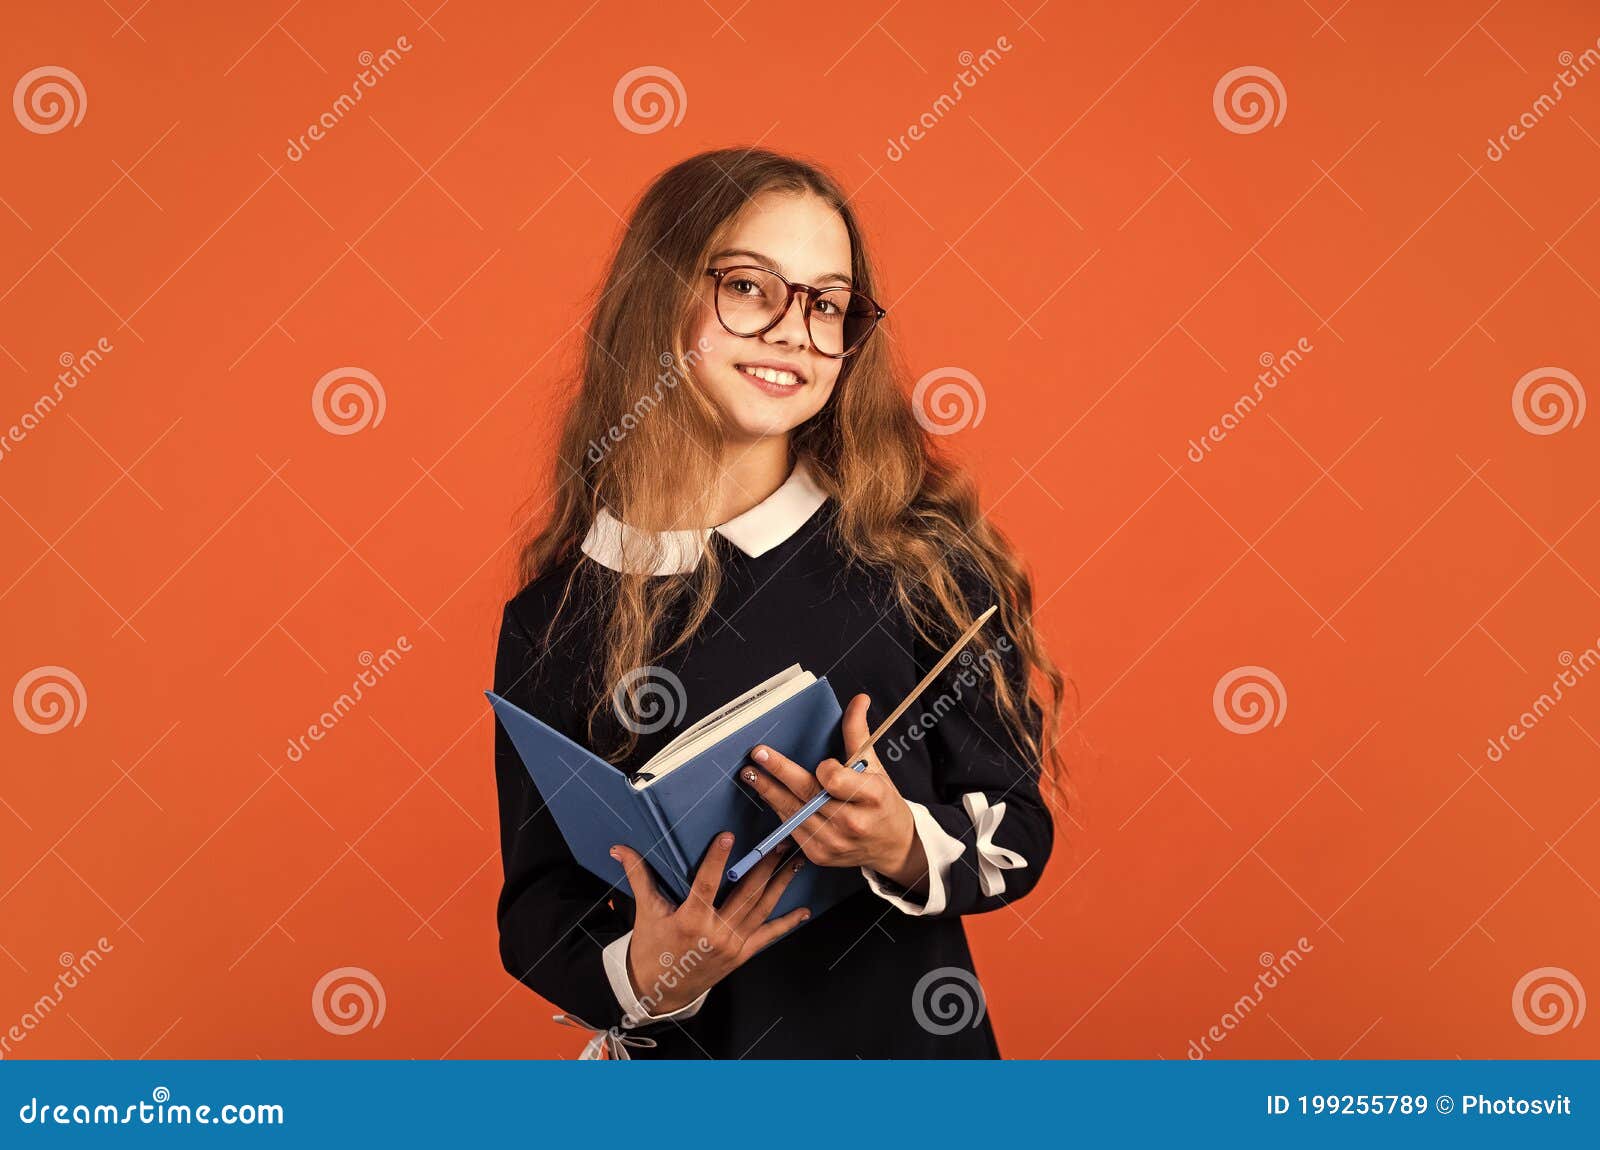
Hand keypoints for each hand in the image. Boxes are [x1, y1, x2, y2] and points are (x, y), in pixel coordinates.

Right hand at [611, 831, 808, 1015]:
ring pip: (762, 909)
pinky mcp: (741, 955)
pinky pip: (767, 937)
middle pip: (746, 893)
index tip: (728, 836)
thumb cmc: (652, 948)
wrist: (659, 990)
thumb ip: (637, 875)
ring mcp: (732, 945)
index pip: (706, 884)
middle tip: (782, 842)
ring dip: (781, 884)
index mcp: (690, 920)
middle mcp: (715, 933)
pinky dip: (786, 924)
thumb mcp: (646, 911)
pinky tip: (803, 912)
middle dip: (766, 865)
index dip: (717, 859)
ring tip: (796, 862)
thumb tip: (619, 848)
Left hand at [741, 693, 928, 889]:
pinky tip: (769, 795)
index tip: (821, 763)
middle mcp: (853, 823)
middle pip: (808, 795)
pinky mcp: (820, 855)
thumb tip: (858, 699)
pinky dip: (780, 810)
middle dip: (779, 773)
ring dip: (769, 792)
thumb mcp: (875, 767)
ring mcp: (835, 842)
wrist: (892, 846)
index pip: (837, 781)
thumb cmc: (881, 802)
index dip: (825, 770)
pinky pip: (792, 829)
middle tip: (757, 755)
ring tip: (751, 775)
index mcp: (873, 798)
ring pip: (794, 812)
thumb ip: (858, 733)